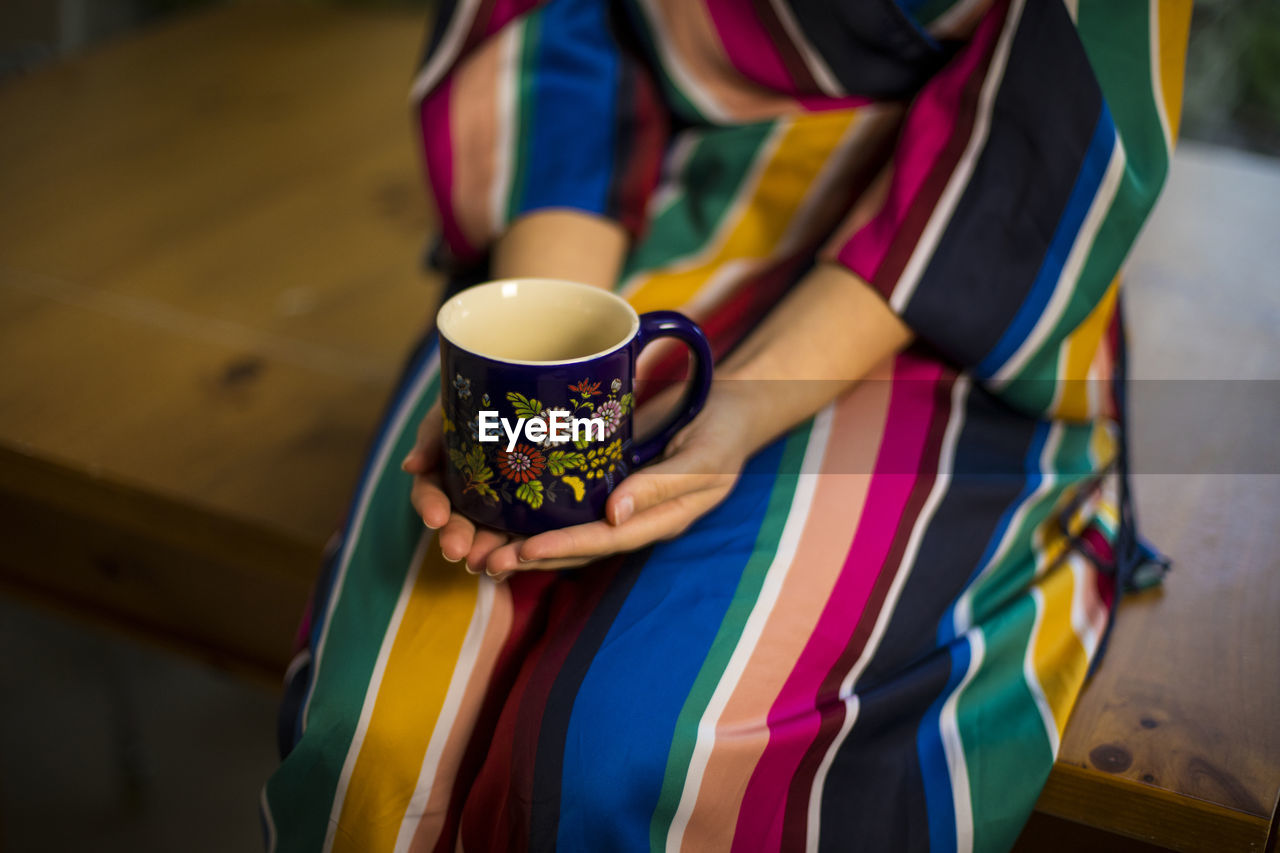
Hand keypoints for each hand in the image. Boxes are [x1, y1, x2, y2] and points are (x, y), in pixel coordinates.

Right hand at [402, 404, 518, 573]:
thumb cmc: (482, 402)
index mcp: (443, 476)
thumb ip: (432, 436)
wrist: (524, 394)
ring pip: (487, 535)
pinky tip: (517, 563)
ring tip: (485, 564)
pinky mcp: (527, 516)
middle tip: (455, 551)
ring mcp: (496, 511)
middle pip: (457, 522)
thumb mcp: (453, 411)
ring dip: (484, 551)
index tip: (435, 517)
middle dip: (455, 536)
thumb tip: (410, 467)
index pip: (430, 494)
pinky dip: (515, 554)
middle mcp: (466, 499)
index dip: (431, 505)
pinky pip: (520, 538)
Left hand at [403, 384, 758, 578]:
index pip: (605, 541)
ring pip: (561, 530)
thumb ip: (666, 484)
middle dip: (527, 556)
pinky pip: (562, 502)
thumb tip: (616, 513)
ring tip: (473, 548)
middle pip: (573, 546)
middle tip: (480, 560)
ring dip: (518, 541)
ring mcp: (614, 499)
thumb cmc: (723, 430)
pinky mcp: (602, 476)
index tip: (524, 551)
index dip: (563, 548)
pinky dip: (529, 511)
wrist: (729, 407)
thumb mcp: (706, 456)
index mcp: (659, 519)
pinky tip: (492, 508)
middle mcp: (630, 516)